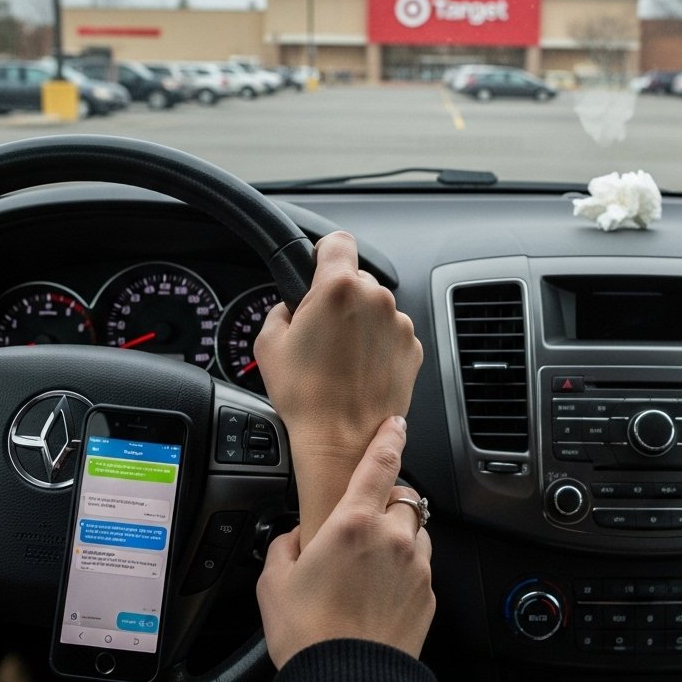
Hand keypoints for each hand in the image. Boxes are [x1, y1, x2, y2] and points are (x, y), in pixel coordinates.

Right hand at [254, 230, 422, 542]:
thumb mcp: (269, 344)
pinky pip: (392, 333)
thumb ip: (281, 309)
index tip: (319, 265)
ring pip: (376, 308)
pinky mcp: (413, 349)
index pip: (338, 241)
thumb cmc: (306, 396)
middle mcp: (376, 299)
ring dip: (361, 323)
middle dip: (340, 298)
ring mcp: (399, 324)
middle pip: (357, 279)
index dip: (325, 252)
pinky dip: (378, 345)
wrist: (342, 439)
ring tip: (340, 358)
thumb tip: (292, 307)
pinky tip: (359, 370)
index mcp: (338, 289)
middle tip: (321, 331)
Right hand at [256, 416, 433, 667]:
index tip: (396, 424)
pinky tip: (380, 591)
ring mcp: (416, 567)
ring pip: (417, 530)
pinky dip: (405, 568)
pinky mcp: (428, 595)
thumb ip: (285, 546)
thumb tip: (295, 537)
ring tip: (370, 562)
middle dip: (387, 500)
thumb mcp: (274, 581)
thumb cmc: (308, 634)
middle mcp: (392, 538)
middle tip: (363, 523)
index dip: (390, 437)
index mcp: (353, 523)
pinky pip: (421, 566)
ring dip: (400, 533)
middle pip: (403, 497)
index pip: (380, 463)